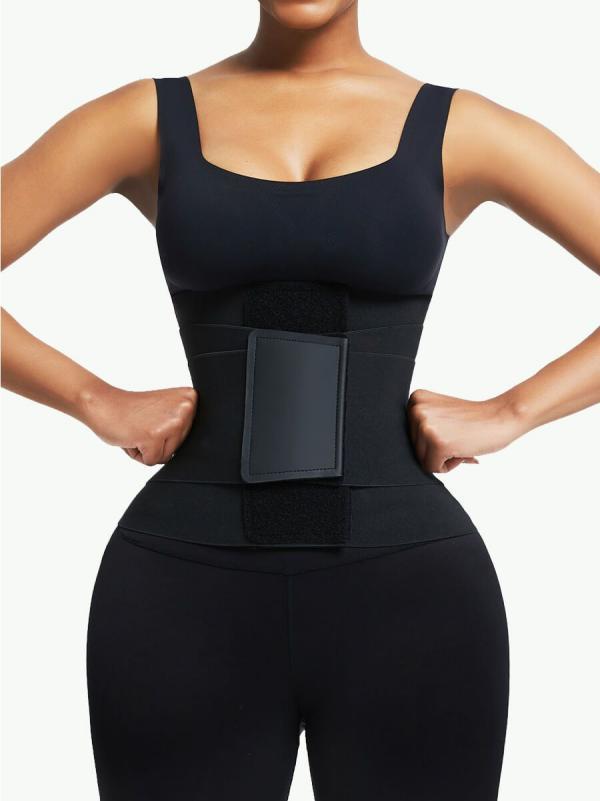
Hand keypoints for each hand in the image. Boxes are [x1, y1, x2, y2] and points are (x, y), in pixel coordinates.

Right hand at [81, 384, 197, 464]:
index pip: (190, 436)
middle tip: (142, 425)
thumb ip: (183, 424)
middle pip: (180, 447)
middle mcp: (186, 408)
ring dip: (149, 449)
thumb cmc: (132, 411)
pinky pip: (152, 461)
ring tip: (137, 430)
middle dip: (159, 442)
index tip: (153, 418)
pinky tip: (131, 436)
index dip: (168, 433)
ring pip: (167, 456)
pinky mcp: (154, 437)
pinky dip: (138, 454)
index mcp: (191, 398)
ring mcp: (172, 422)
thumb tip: (198, 454)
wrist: (102, 403)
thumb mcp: (167, 410)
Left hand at [406, 389, 525, 472]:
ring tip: (461, 441)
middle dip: (437, 450)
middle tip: (459, 436)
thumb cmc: (474, 419)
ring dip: (443, 457)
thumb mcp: (439, 412)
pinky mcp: (437, 443)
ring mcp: (425, 426)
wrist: (502, 416)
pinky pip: (433, 469)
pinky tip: (463, 450)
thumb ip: (420, 424)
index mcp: (415, 399)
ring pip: (422, 460)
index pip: (409, 436)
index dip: (432, 439)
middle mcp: (416, 409)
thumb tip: (398, 455)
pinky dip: (450, 466)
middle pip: (413, 448)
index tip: (450, 428)